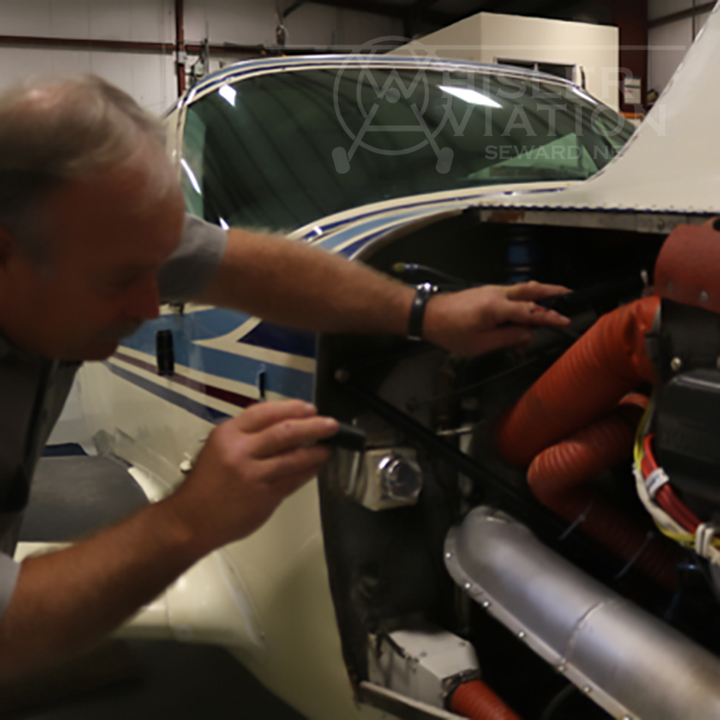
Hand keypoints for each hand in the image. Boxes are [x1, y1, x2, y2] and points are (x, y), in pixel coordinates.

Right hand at [169, 400, 337, 551]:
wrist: (190, 520)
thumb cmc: (205, 487)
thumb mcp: (218, 448)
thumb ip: (247, 436)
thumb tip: (282, 425)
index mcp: (228, 434)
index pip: (266, 411)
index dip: (292, 408)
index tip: (308, 408)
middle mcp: (241, 451)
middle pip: (286, 431)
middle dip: (313, 425)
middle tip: (329, 424)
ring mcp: (254, 474)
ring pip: (295, 456)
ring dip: (316, 450)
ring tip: (327, 447)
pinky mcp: (265, 496)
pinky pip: (294, 479)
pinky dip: (309, 471)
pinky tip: (315, 466)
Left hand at [422, 280, 570, 355]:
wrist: (428, 315)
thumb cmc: (450, 331)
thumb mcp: (480, 344)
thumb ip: (507, 338)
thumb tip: (527, 335)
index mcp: (496, 307)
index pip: (530, 311)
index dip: (549, 317)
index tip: (564, 320)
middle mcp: (496, 294)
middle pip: (531, 289)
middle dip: (552, 290)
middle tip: (570, 293)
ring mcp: (491, 290)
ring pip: (522, 288)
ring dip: (539, 293)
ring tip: (555, 299)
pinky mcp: (487, 292)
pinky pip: (511, 293)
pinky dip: (524, 299)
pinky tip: (527, 310)